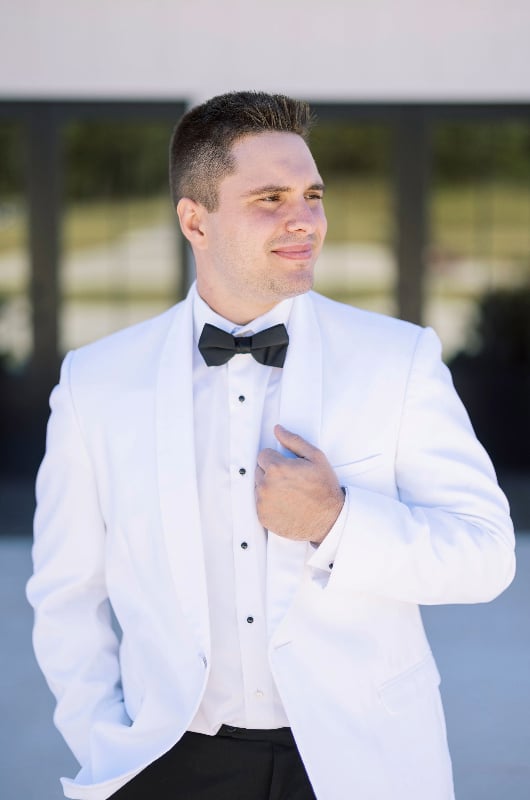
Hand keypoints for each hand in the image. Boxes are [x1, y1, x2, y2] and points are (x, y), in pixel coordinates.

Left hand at [255, 425, 343, 542]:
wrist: (329, 519)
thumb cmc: (324, 488)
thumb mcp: (315, 458)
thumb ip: (293, 441)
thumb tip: (278, 430)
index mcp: (276, 468)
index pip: (263, 455)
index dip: (277, 459)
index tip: (288, 467)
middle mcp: (265, 486)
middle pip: (259, 470)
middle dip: (271, 473)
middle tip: (290, 481)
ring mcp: (263, 503)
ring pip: (258, 487)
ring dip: (269, 488)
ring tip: (289, 493)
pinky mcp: (262, 517)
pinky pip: (260, 504)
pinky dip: (269, 504)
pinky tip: (285, 504)